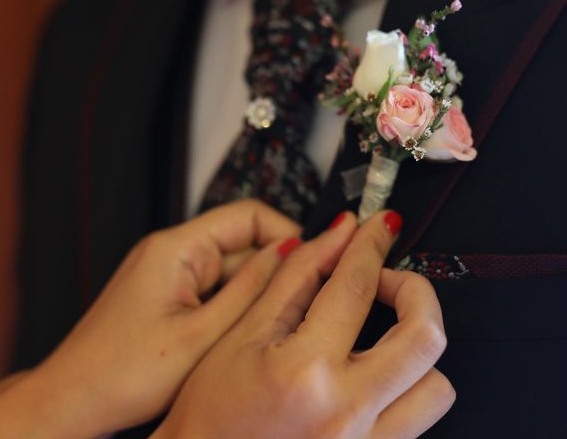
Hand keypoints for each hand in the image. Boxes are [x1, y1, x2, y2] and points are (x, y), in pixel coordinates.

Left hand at [0, 200, 299, 437]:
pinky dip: (231, 309)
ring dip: (253, 295)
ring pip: (231, 272)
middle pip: (243, 243)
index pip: (249, 215)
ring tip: (266, 329)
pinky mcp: (168, 296)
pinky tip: (238, 338)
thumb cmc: (119, 375)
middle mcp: (171, 253)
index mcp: (176, 249)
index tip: (315, 260)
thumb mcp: (204, 335)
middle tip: (300, 305)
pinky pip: (213, 291)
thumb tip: (292, 251)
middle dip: (274, 272)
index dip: (289, 232)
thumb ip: (252, 289)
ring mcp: (169, 275)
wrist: (73, 403)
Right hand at [153, 211, 454, 438]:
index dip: (371, 245)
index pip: (355, 287)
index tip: (379, 227)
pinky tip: (374, 375)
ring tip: (384, 336)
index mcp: (303, 371)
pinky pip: (418, 420)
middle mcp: (344, 411)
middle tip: (390, 280)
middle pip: (423, 335)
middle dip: (415, 290)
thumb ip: (294, 280)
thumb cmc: (209, 412)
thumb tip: (332, 239)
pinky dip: (408, 387)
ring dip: (415, 348)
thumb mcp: (242, 335)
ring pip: (437, 385)